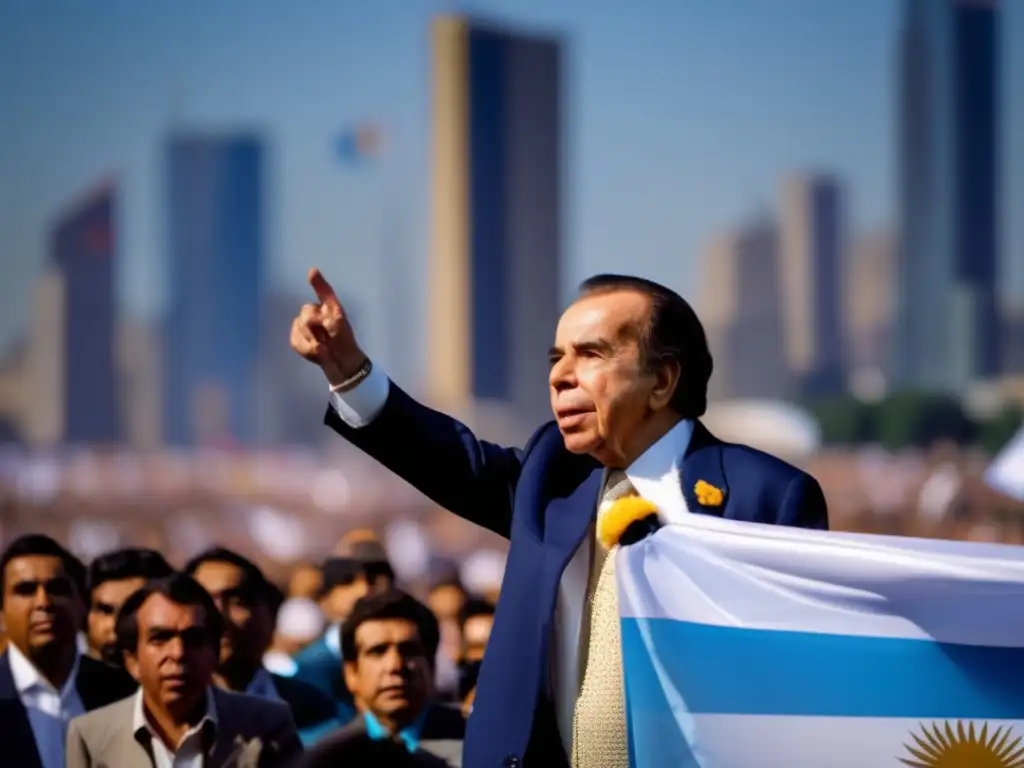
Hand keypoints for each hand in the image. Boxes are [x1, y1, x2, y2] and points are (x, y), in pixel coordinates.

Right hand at [290, 267, 365, 386]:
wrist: (340, 363)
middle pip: (306, 311)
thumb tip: (312, 298)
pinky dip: (305, 348)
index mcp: (329, 308)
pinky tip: (315, 353)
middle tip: (327, 337)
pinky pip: (295, 340)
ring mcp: (304, 326)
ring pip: (299, 327)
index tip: (312, 272)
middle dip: (315, 325)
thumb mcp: (339, 325)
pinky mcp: (297, 338)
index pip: (324, 293)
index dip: (318, 282)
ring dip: (312, 340)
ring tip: (324, 347)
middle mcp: (315, 313)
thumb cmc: (344, 342)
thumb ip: (327, 313)